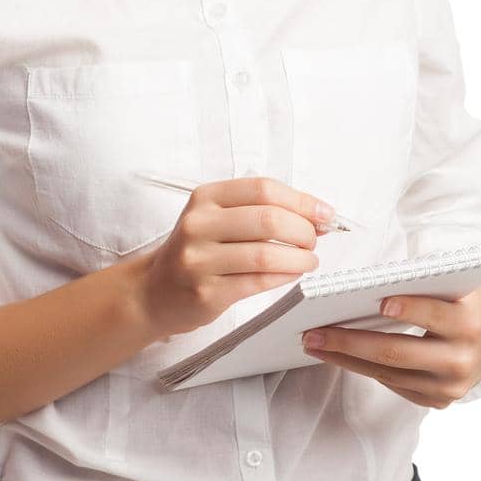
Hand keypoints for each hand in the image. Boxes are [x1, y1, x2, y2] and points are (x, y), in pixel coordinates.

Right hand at [136, 175, 334, 340]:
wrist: (155, 291)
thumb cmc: (197, 251)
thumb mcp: (217, 218)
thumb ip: (261, 211)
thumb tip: (317, 215)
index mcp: (205, 197)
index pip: (263, 189)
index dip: (302, 200)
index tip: (325, 213)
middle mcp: (199, 224)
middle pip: (268, 219)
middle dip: (304, 230)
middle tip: (315, 239)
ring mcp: (200, 260)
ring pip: (266, 254)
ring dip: (299, 258)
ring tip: (309, 259)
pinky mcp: (206, 292)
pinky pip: (258, 282)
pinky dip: (285, 276)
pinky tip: (293, 273)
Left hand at [300, 278, 480, 409]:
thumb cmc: (462, 299)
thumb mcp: (455, 285)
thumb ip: (424, 285)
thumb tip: (368, 288)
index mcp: (471, 322)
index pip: (437, 314)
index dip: (411, 308)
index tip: (380, 302)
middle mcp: (462, 359)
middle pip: (399, 352)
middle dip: (350, 342)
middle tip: (313, 332)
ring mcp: (451, 386)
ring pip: (389, 373)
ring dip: (346, 359)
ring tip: (315, 343)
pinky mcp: (439, 401)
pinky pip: (395, 385)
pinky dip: (364, 369)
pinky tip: (338, 356)